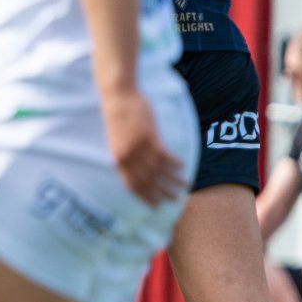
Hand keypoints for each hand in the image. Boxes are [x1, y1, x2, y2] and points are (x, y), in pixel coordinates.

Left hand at [102, 90, 186, 205]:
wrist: (118, 96)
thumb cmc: (117, 116)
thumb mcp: (116, 140)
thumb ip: (125, 155)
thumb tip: (135, 168)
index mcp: (117, 158)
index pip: (131, 184)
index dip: (144, 196)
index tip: (155, 205)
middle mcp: (128, 156)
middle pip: (147, 181)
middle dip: (162, 193)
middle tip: (175, 200)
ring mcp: (139, 147)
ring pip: (159, 170)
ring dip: (173, 180)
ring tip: (185, 186)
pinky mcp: (149, 136)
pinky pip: (165, 155)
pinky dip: (175, 163)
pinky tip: (183, 167)